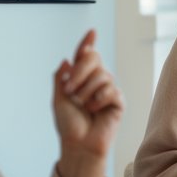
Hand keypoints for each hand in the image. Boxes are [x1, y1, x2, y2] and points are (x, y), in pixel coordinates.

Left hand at [53, 30, 122, 176]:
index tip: (92, 32)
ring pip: (102, 75)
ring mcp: (108, 90)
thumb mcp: (58, 99)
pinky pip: (111, 90)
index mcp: (81, 79)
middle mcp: (96, 81)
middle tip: (69, 90)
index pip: (85, 57)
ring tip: (83, 106)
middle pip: (94, 59)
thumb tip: (67, 59)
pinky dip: (99, 100)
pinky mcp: (118, 101)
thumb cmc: (68, 125)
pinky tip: (95, 110)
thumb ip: (60, 78)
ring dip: (86, 91)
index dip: (88, 43)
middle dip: (80, 72)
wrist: (79, 145)